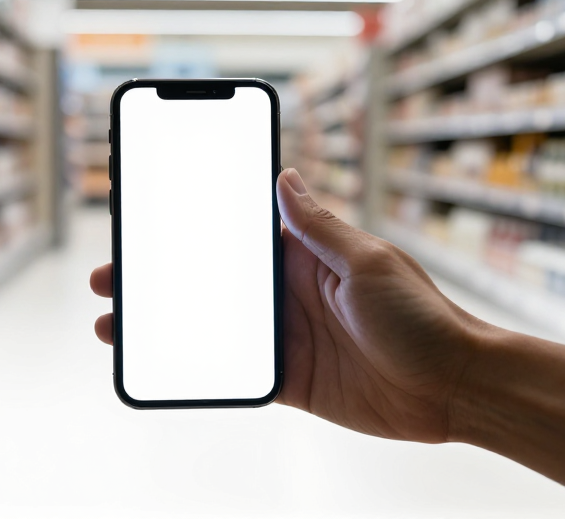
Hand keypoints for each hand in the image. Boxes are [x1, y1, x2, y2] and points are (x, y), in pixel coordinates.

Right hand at [90, 168, 488, 442]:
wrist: (453, 387)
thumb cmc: (422, 315)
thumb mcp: (368, 262)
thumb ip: (318, 227)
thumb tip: (283, 177)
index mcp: (306, 254)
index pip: (236, 230)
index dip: (191, 219)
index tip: (145, 207)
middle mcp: (288, 291)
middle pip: (210, 279)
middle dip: (159, 274)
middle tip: (111, 274)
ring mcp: (285, 335)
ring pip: (210, 324)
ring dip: (163, 321)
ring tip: (114, 321)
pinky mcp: (289, 377)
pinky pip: (234, 370)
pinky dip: (197, 366)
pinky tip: (160, 361)